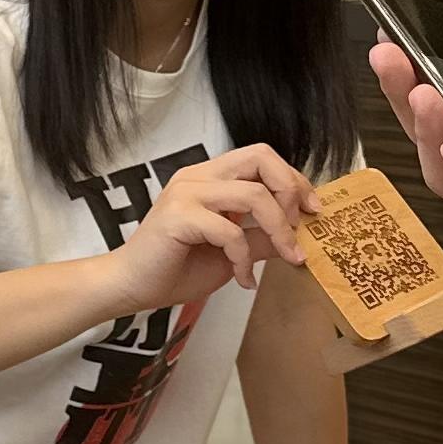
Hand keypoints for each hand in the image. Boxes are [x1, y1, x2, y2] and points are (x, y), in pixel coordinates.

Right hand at [94, 143, 315, 318]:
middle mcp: (198, 176)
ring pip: (253, 194)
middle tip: (300, 224)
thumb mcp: (232, 253)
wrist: (130, 286)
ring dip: (278, 229)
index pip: (261, 158)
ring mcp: (186, 193)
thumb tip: (297, 237)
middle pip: (260, 157)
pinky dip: (244, 257)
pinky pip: (230, 230)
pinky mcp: (178, 217)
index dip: (293, 180)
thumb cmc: (175, 268)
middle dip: (290, 189)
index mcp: (209, 177)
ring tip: (285, 256)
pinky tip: (243, 278)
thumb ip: (261, 239)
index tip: (312, 210)